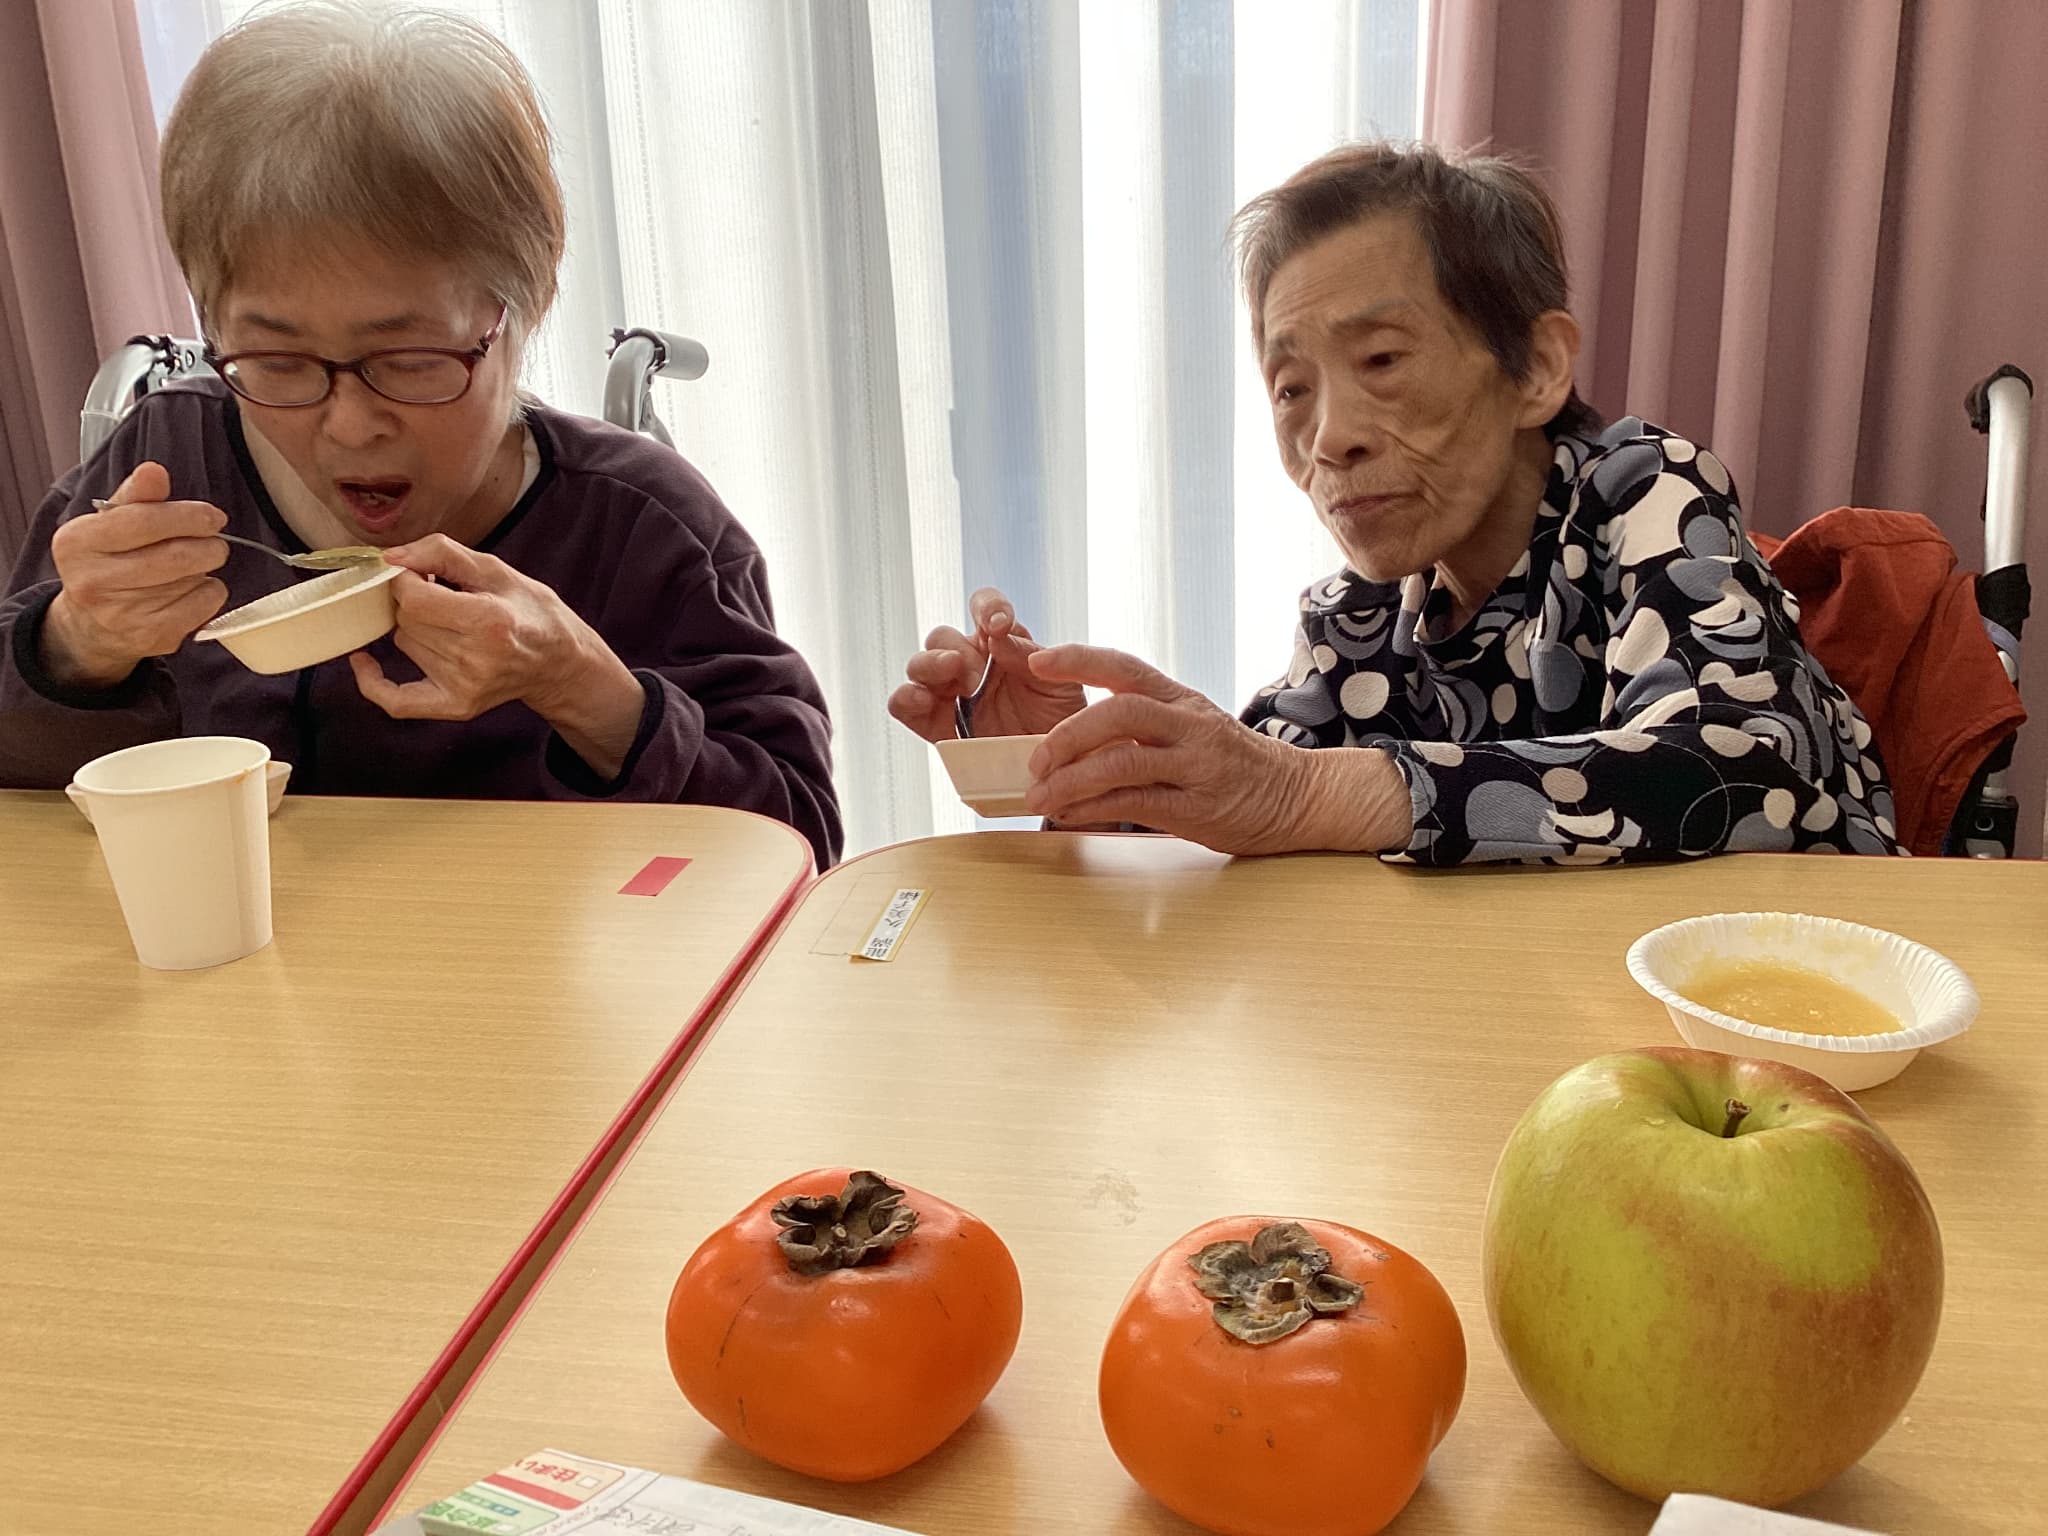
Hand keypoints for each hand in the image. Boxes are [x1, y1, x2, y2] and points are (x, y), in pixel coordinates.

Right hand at [41, 462, 228, 687]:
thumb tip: (155, 471)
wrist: (92, 625)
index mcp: (77, 542)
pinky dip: (210, 592)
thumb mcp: (110, 524)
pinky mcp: (150, 636)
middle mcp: (93, 580)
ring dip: (206, 568)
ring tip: (195, 564)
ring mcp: (121, 614)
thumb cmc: (109, 562)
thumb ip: (136, 497)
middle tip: (214, 540)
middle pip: (175, 555)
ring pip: (192, 580)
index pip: (143, 521)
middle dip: (208, 544)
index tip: (212, 516)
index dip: (187, 516)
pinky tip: (193, 588)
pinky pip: (202, 605)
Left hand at [349, 535, 645, 776]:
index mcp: (490, 620)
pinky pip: (394, 700)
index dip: (407, 579)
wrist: (560, 663)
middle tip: (440, 597)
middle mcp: (476, 658)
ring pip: (403, 643)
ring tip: (448, 624)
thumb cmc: (532, 612)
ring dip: (414, 628)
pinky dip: (372, 681)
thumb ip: (442, 553)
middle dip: (414, 601)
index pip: (414, 598)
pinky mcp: (455, 706)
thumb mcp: (497, 570)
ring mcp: (464, 687)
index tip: (422, 574)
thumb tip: (391, 557)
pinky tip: (364, 661)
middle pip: (406, 620)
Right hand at [887, 586, 1084, 742]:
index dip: (987, 607)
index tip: (998, 624)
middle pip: (943, 637)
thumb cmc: (1061, 723)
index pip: (985, 608)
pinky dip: (905, 698)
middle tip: (973, 673)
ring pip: (919, 665)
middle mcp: (971, 663)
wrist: (1056, 771)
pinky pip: (903, 704)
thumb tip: (998, 637)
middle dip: (954, 648)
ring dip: (929, 665)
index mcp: (1001, 643)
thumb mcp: (1061, 686)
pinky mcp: (935, 725)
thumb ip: (1032, 657)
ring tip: (950, 676)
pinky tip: (922, 700)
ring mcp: (950, 694)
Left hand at [1021, 644, 1413, 855]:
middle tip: (1035, 760)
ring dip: (1072, 780)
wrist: (1296, 796)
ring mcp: (1196, 765)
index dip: (1078, 659)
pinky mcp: (1199, 807)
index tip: (1036, 659)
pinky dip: (1095, 810)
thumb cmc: (1231, 764)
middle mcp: (1189, 724)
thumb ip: (1144, 724)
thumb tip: (1073, 735)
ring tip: (1040, 797)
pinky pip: (1137, 804)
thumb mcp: (1192, 727)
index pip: (1125, 667)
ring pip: (1123, 762)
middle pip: (1119, 713)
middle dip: (1068, 734)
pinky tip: (1070, 817)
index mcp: (1181, 699)